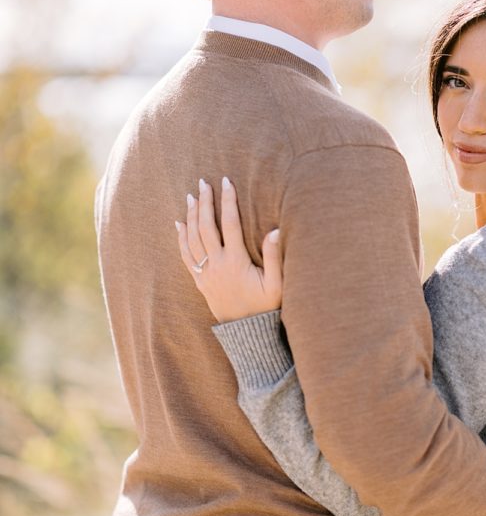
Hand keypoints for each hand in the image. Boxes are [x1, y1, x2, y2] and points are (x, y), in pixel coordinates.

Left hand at [175, 176, 282, 322]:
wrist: (246, 333)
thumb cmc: (266, 307)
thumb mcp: (276, 284)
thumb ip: (274, 257)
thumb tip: (274, 230)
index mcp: (236, 261)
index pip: (230, 224)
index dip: (228, 201)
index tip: (226, 181)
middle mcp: (217, 265)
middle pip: (207, 227)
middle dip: (205, 203)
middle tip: (204, 183)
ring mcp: (206, 273)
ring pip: (193, 239)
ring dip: (192, 216)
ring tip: (192, 197)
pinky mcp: (200, 281)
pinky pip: (185, 255)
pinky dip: (181, 238)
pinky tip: (179, 223)